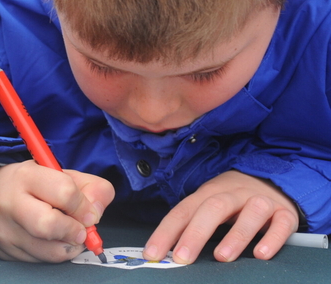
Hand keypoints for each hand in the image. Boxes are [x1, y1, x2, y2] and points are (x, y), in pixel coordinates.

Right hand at [0, 160, 114, 261]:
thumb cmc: (27, 183)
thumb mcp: (57, 172)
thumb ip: (88, 186)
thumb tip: (98, 211)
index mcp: (27, 176)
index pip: (64, 192)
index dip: (84, 206)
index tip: (89, 212)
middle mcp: (11, 203)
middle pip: (50, 225)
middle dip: (75, 231)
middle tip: (82, 230)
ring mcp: (4, 231)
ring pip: (48, 251)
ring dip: (68, 246)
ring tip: (69, 235)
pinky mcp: (3, 252)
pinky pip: (39, 261)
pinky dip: (54, 253)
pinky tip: (52, 241)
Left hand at [143, 170, 298, 263]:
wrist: (270, 179)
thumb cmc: (232, 200)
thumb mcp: (208, 204)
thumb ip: (191, 224)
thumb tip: (168, 252)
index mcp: (208, 192)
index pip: (183, 210)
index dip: (166, 232)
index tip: (153, 253)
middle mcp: (233, 193)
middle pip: (213, 208)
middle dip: (195, 233)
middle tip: (182, 258)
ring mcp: (260, 200)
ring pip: (250, 211)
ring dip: (235, 234)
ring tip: (222, 257)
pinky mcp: (284, 212)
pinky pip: (281, 223)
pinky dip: (272, 238)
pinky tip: (261, 254)